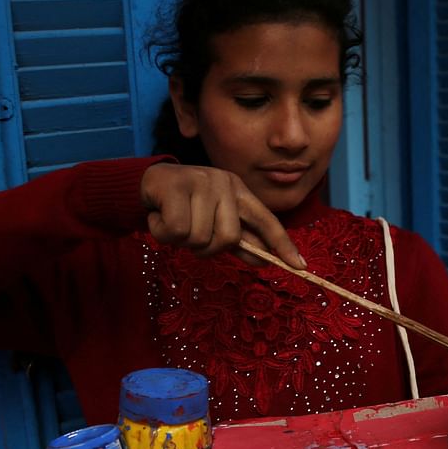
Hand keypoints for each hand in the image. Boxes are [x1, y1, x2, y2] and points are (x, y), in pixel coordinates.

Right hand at [140, 163, 305, 269]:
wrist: (148, 182)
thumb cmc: (186, 206)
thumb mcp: (215, 222)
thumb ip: (239, 241)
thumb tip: (264, 260)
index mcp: (239, 191)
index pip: (267, 220)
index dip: (283, 244)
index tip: (299, 266)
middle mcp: (225, 184)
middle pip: (228, 238)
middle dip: (206, 248)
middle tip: (190, 236)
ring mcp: (202, 182)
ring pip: (200, 237)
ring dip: (181, 241)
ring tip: (172, 223)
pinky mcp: (177, 186)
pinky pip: (177, 230)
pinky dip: (163, 233)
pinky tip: (159, 218)